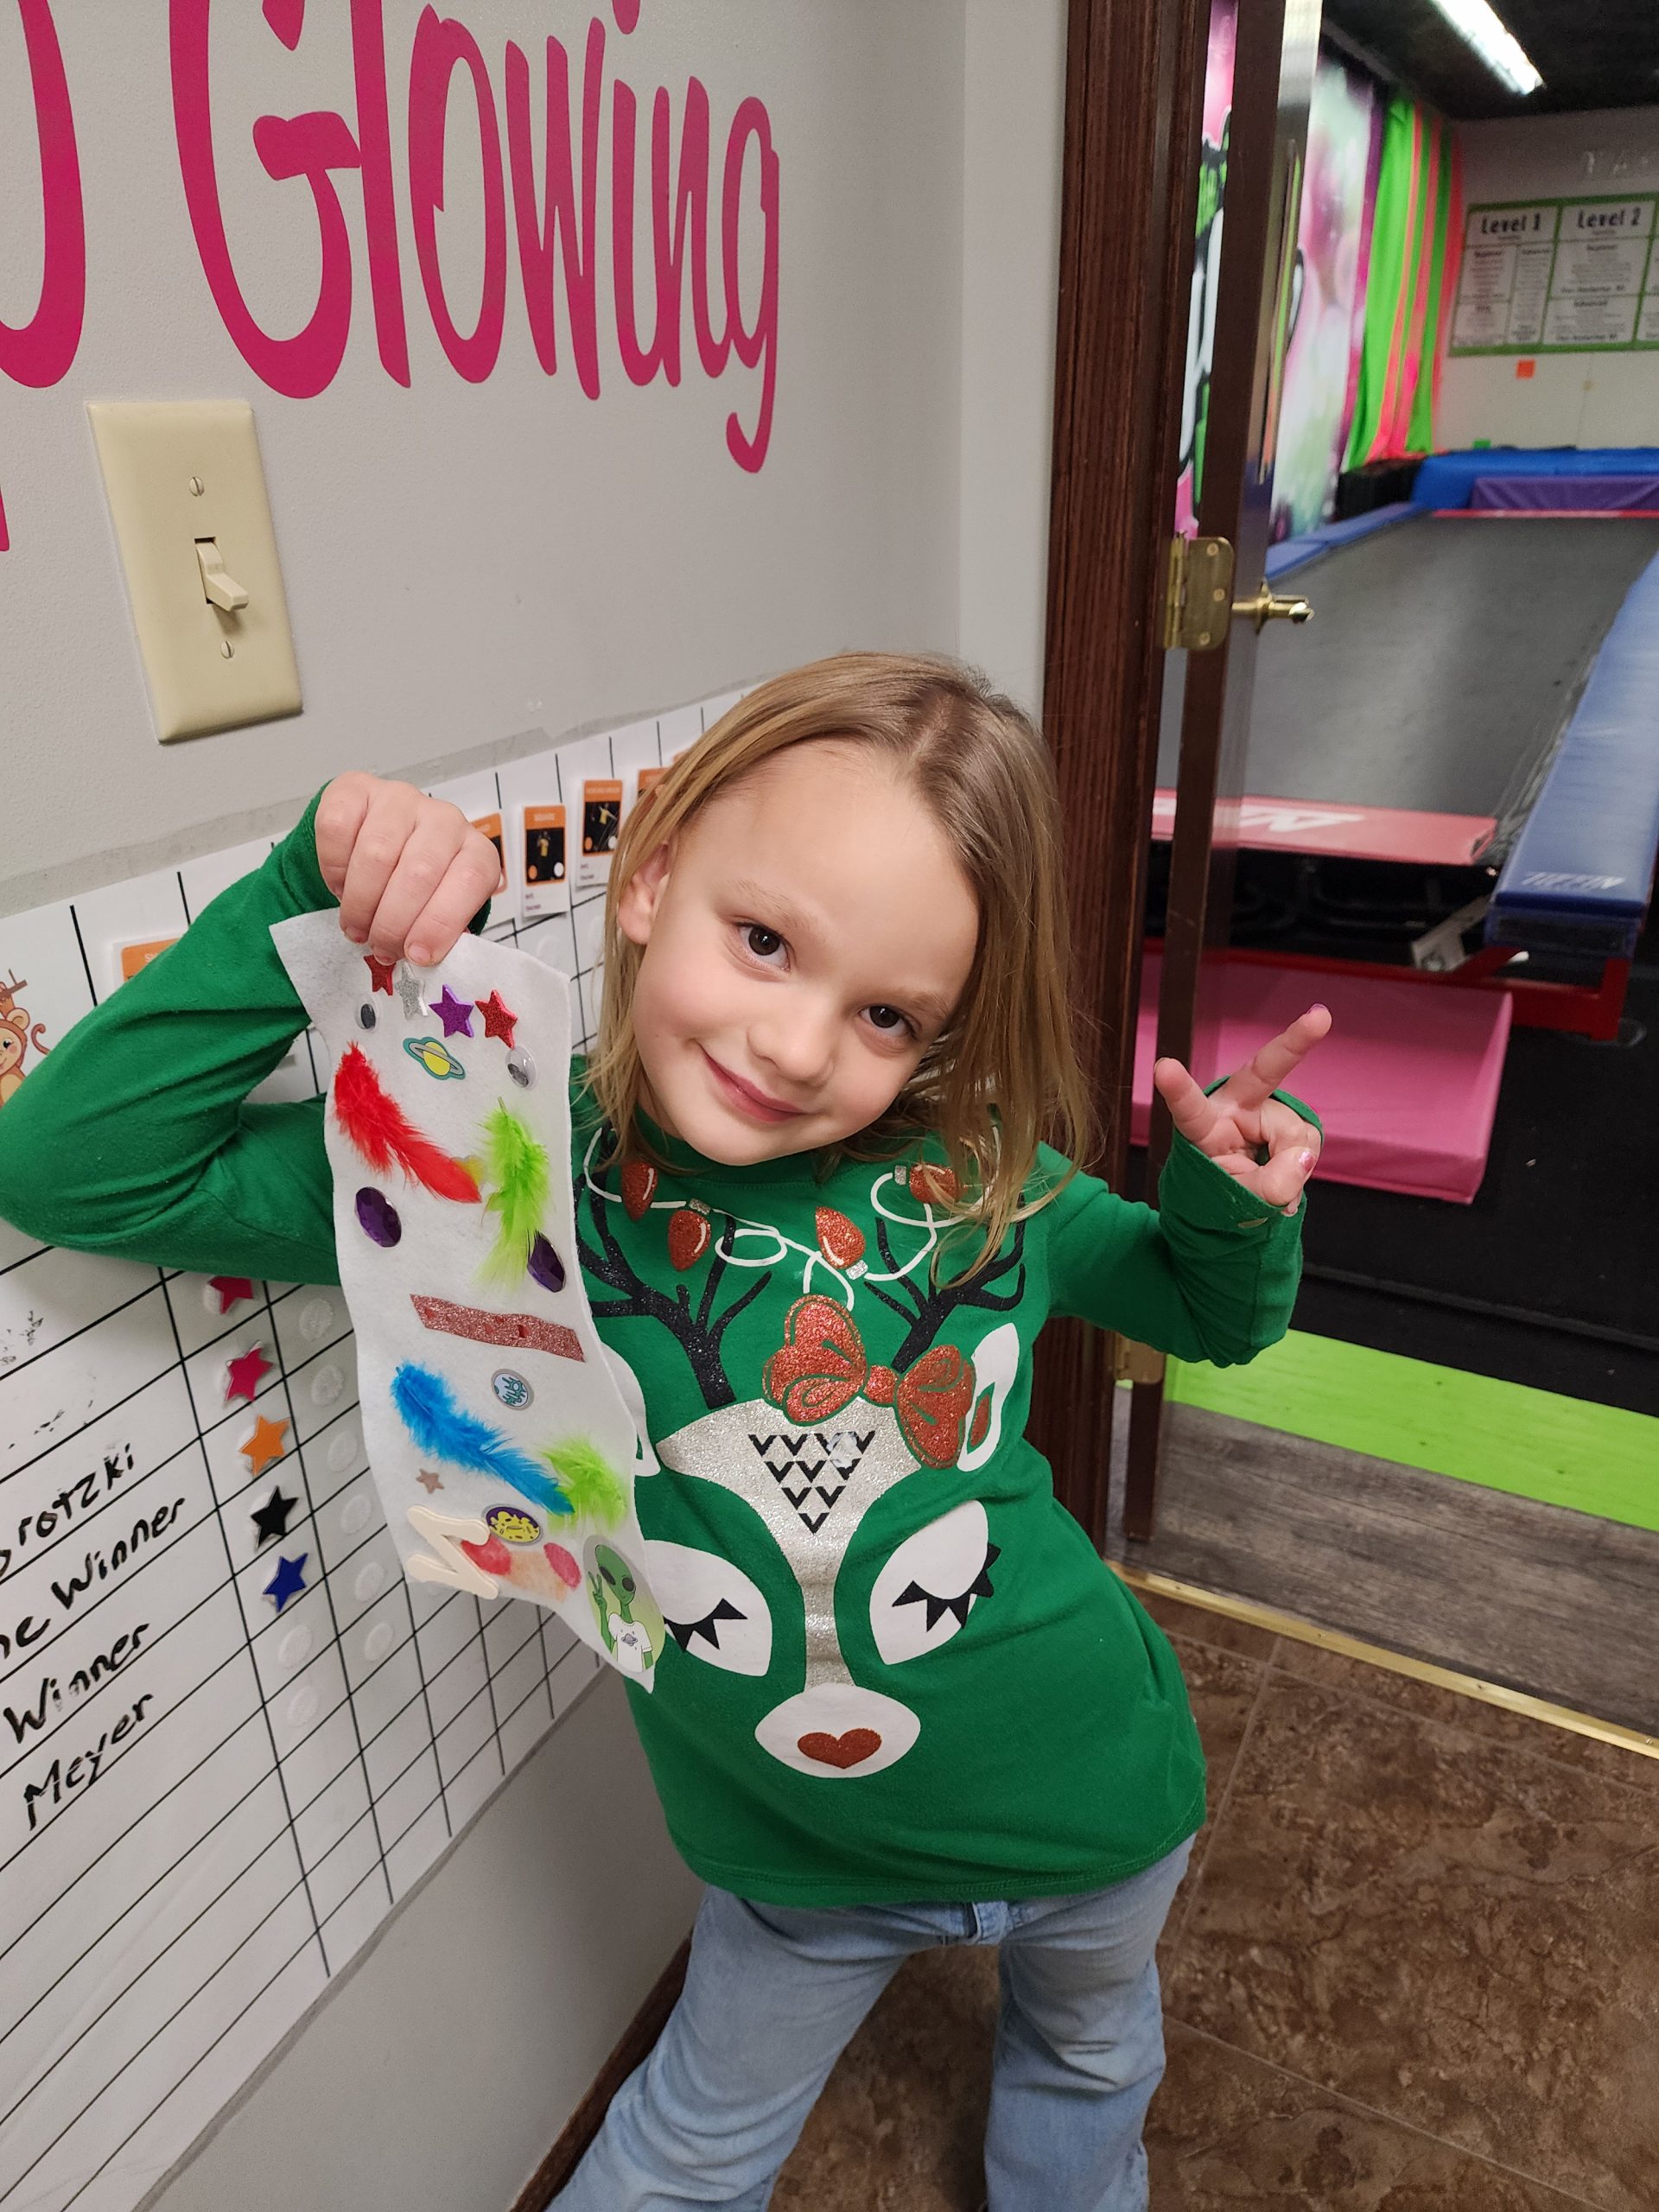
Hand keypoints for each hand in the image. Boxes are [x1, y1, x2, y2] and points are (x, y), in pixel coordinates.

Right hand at [315, 773, 504, 967]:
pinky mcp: (357, 790)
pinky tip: (340, 886)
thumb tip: (418, 958)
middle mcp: (443, 818)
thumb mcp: (436, 911)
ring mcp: (401, 799)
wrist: (376, 842)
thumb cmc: (413, 886)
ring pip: (376, 854)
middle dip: (393, 922)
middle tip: (379, 948)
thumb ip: (434, 931)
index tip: (417, 955)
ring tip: (356, 927)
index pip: (469, 881)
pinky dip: (334, 868)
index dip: (441, 923)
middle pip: (419, 872)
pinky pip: (338, 829)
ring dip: (361, 903)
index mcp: (474, 851)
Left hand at [1153, 1005, 1329, 1213]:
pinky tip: (1286, 1177)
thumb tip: (1303, 1160)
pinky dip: (1302, 1170)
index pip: (1190, 1108)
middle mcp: (1237, 1107)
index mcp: (1203, 1124)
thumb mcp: (1231, 1201)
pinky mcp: (1293, 1125)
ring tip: (1269, 1186)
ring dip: (1291, 1169)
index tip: (1164, 1067)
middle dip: (1295, 1041)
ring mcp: (1269, 1113)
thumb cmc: (1219, 1192)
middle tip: (1320, 1016)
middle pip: (1266, 1071)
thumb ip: (1262, 1187)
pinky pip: (1309, 1146)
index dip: (1178, 1089)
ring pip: (1296, 1136)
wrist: (1236, 1201)